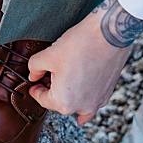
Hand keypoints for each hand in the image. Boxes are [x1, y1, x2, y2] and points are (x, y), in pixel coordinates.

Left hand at [27, 4, 136, 123]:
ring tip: (67, 76)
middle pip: (60, 103)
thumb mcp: (47, 55)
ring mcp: (97, 101)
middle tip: (50, 74)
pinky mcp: (108, 93)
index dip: (35, 89)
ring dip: (69, 94)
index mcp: (63, 102)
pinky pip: (92, 100)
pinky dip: (85, 94)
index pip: (43, 100)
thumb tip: (34, 76)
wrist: (109, 34)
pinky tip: (82, 84)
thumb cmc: (79, 45)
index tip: (35, 82)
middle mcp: (82, 107)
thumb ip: (34, 69)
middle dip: (53, 90)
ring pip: (77, 104)